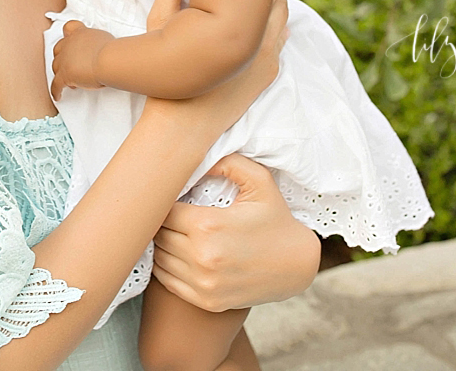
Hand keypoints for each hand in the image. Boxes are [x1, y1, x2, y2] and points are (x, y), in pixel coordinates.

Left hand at [50, 21, 111, 98]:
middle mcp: (69, 44)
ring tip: (71, 82)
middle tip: (72, 65)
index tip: (70, 41)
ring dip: (61, 73)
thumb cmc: (112, 50)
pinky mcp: (64, 75)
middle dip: (63, 57)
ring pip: (55, 67)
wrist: (108, 59)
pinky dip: (56, 91)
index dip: (68, 36)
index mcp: (80, 33)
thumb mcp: (103, 39)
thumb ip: (95, 43)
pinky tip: (58, 96)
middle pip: (59, 49)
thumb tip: (98, 51)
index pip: (69, 28)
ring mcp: (64, 60)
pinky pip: (56, 85)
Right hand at [145, 0, 287, 133]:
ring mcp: (268, 59)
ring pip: (281, 21)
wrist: (183, 124)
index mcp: (242, 22)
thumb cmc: (168, 73)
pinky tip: (268, 18)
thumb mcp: (163, 22)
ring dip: (276, 0)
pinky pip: (278, 43)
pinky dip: (275, 26)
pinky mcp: (267, 74)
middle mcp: (262, 39)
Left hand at [151, 153, 319, 310]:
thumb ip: (228, 162)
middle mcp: (201, 257)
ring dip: (162, 243)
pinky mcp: (205, 301)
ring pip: (159, 258)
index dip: (164, 201)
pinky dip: (166, 266)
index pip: (163, 211)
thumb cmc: (276, 219)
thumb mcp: (260, 181)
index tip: (173, 197)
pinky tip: (178, 253)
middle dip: (162, 221)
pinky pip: (167, 280)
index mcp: (208, 225)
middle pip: (158, 234)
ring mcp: (203, 283)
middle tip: (172, 212)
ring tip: (175, 231)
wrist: (297, 265)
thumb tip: (198, 155)